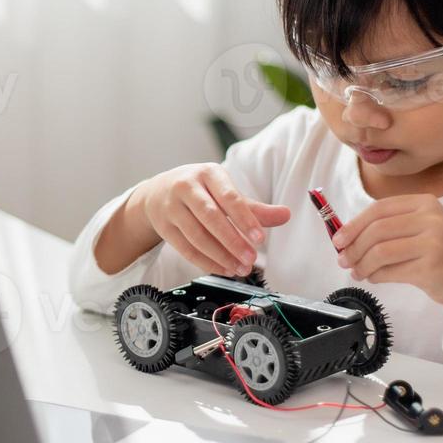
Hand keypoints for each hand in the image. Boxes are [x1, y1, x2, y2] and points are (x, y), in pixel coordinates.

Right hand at [128, 164, 290, 275]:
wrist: (158, 192)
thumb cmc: (200, 190)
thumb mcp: (225, 190)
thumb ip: (254, 207)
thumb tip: (285, 215)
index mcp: (208, 173)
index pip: (229, 197)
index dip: (245, 219)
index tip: (260, 239)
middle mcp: (186, 187)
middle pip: (210, 217)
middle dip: (233, 241)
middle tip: (251, 259)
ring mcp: (172, 207)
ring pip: (197, 236)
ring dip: (221, 256)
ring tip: (240, 268)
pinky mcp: (164, 227)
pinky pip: (186, 249)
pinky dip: (206, 262)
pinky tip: (223, 268)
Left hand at [332, 194, 442, 310]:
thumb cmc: (439, 252)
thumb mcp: (419, 228)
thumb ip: (387, 227)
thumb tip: (346, 238)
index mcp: (424, 203)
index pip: (379, 209)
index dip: (354, 224)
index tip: (338, 239)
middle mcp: (431, 219)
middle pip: (377, 230)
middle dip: (354, 247)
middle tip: (343, 260)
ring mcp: (433, 243)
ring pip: (381, 251)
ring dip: (362, 264)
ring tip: (357, 272)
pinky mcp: (432, 267)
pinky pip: (391, 271)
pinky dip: (376, 276)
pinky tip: (373, 278)